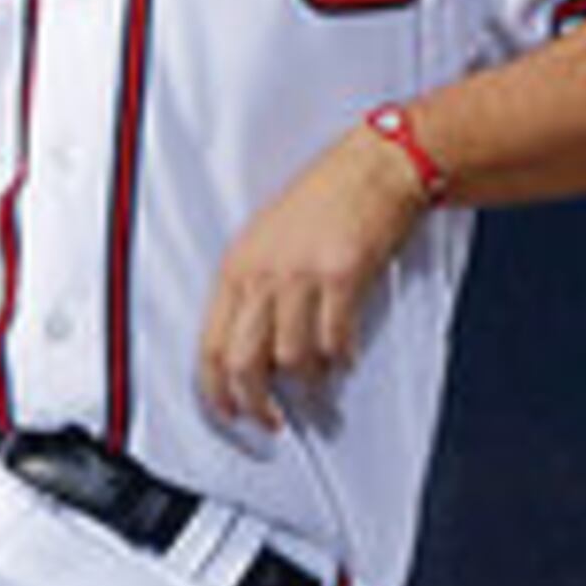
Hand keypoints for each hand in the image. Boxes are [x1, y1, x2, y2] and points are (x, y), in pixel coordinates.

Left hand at [196, 125, 434, 430]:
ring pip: (291, 358)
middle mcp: (263, 273)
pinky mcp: (342, 275)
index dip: (218, 391)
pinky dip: (340, 359)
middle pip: (244, 362)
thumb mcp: (267, 238)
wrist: (375, 165)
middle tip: (272, 419)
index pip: (210, 345)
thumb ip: (254, 288)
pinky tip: (345, 356)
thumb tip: (254, 349)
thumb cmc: (326, 198)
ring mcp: (302, 274)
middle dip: (256, 403)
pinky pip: (335, 339)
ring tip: (319, 377)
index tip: (231, 412)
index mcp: (238, 266)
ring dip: (308, 379)